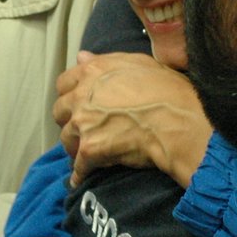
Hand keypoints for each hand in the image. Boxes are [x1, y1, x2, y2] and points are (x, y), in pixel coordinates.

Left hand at [54, 52, 213, 186]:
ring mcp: (83, 123)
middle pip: (60, 111)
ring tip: (87, 153)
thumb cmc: (167, 90)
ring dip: (75, 146)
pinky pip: (78, 166)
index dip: (71, 94)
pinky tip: (80, 179)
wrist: (177, 121)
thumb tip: (82, 57)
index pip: (64, 83)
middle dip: (70, 120)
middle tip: (84, 128)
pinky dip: (79, 174)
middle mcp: (82, 95)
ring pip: (66, 139)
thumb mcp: (139, 64)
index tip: (79, 104)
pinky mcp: (90, 149)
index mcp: (92, 72)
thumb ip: (105, 61)